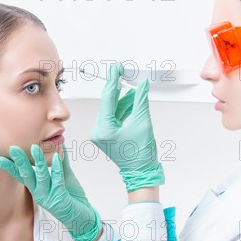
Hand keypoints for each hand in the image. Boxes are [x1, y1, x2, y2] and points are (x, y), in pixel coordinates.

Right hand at [0, 144, 101, 240]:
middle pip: (27, 175)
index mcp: (37, 188)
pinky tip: (57, 158)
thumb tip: (58, 143)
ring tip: (35, 148)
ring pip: (41, 177)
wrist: (82, 216)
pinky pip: (57, 181)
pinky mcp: (60, 199)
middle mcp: (39, 193)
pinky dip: (57, 169)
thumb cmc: (71, 197)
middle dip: (20, 161)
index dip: (10, 167)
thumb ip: (60, 162)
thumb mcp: (64, 176)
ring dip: (38, 162)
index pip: (21, 176)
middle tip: (13, 148)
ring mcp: (49, 197)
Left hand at [90, 62, 164, 191]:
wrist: (141, 172)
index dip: (114, 80)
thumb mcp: (142, 122)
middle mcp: (98, 131)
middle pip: (108, 103)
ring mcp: (101, 133)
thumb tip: (141, 84)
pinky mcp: (106, 134)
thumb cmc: (140, 154)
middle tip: (123, 72)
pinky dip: (123, 108)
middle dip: (118, 88)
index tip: (116, 68)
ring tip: (134, 88)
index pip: (108, 98)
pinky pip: (114, 116)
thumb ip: (140, 100)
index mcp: (103, 129)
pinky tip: (132, 99)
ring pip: (112, 109)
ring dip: (123, 99)